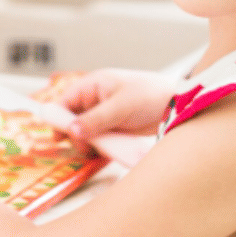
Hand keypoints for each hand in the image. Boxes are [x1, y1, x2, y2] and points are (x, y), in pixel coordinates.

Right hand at [53, 68, 177, 139]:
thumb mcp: (120, 106)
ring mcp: (103, 115)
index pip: (64, 102)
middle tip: (87, 147)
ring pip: (85, 133)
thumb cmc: (150, 95)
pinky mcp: (113, 128)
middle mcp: (94, 100)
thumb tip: (71, 131)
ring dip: (90, 143)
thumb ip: (95, 120)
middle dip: (77, 135)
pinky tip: (110, 150)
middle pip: (72, 121)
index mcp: (92, 86)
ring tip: (104, 148)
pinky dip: (101, 147)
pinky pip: (99, 140)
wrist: (178, 105)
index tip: (57, 136)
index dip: (58, 118)